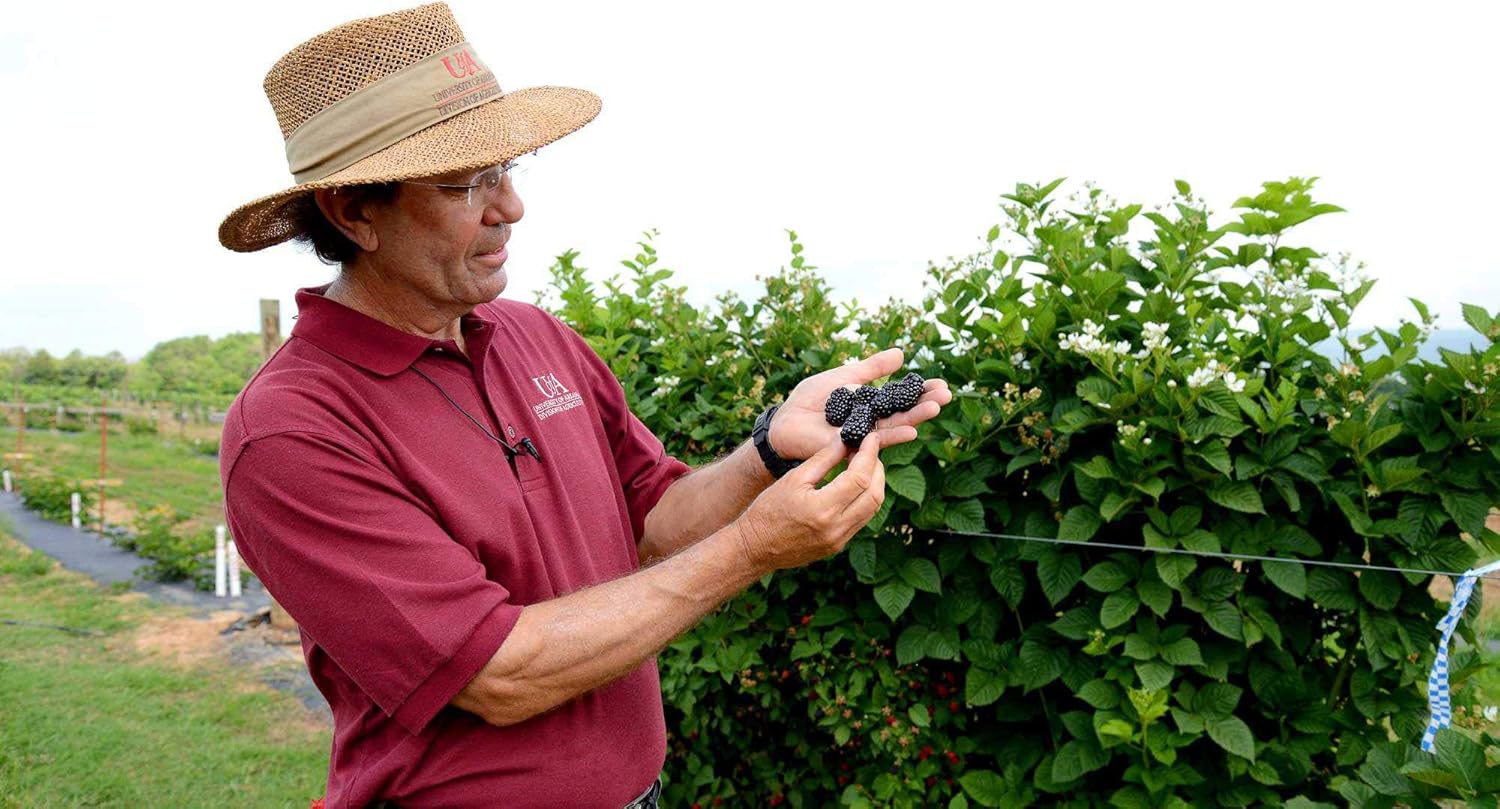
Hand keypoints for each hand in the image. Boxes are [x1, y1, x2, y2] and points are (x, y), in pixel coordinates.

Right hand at [733, 434, 884, 572]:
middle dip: (877, 468)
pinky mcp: (838, 545)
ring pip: (873, 509)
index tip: (871, 438)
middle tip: (870, 450)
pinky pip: (861, 520)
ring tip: (866, 465)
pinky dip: (865, 500)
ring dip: (875, 485)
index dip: (870, 454)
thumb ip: (823, 459)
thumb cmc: (768, 510)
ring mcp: (839, 540)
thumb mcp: (793, 479)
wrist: (755, 547)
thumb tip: (845, 441)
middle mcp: (836, 528)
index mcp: (822, 508)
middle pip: (874, 494)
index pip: (860, 477)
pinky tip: (856, 486)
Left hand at [769, 347, 952, 459]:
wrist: (787, 418)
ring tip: (935, 407)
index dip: (920, 391)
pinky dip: (893, 436)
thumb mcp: (846, 376)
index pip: (901, 397)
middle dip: (925, 403)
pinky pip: (875, 442)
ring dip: (915, 418)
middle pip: (903, 412)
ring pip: (894, 426)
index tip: (941, 384)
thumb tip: (901, 353)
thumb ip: (873, 368)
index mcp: (872, 403)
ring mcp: (864, 435)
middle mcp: (872, 420)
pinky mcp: (853, 446)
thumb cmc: (813, 399)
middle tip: (947, 395)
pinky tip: (912, 431)